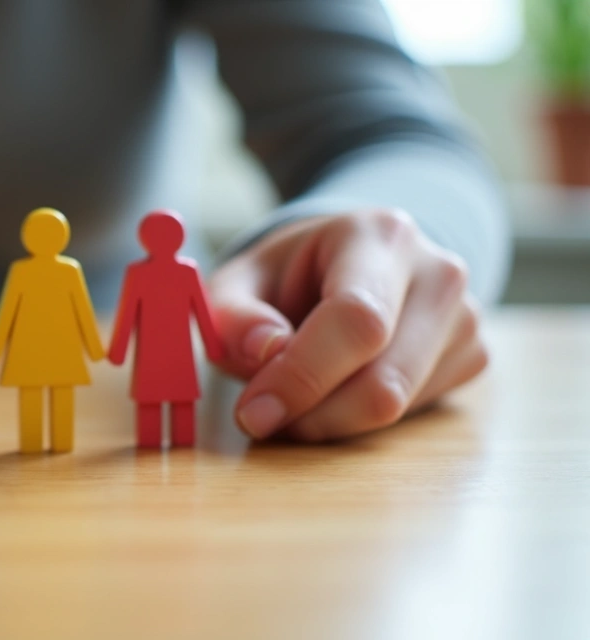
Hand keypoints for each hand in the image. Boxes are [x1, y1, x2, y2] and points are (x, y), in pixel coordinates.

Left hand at [209, 209, 487, 441]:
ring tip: (291, 401)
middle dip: (313, 415)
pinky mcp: (472, 358)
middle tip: (261, 420)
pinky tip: (333, 392)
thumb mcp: (240, 280)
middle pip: (385, 378)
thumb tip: (266, 351)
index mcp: (380, 235)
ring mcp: (465, 319)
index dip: (302, 376)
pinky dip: (358, 421)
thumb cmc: (289, 276)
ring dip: (330, 422)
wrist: (347, 266)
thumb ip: (236, 313)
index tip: (253, 412)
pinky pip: (412, 415)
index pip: (356, 319)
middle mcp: (438, 273)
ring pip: (397, 406)